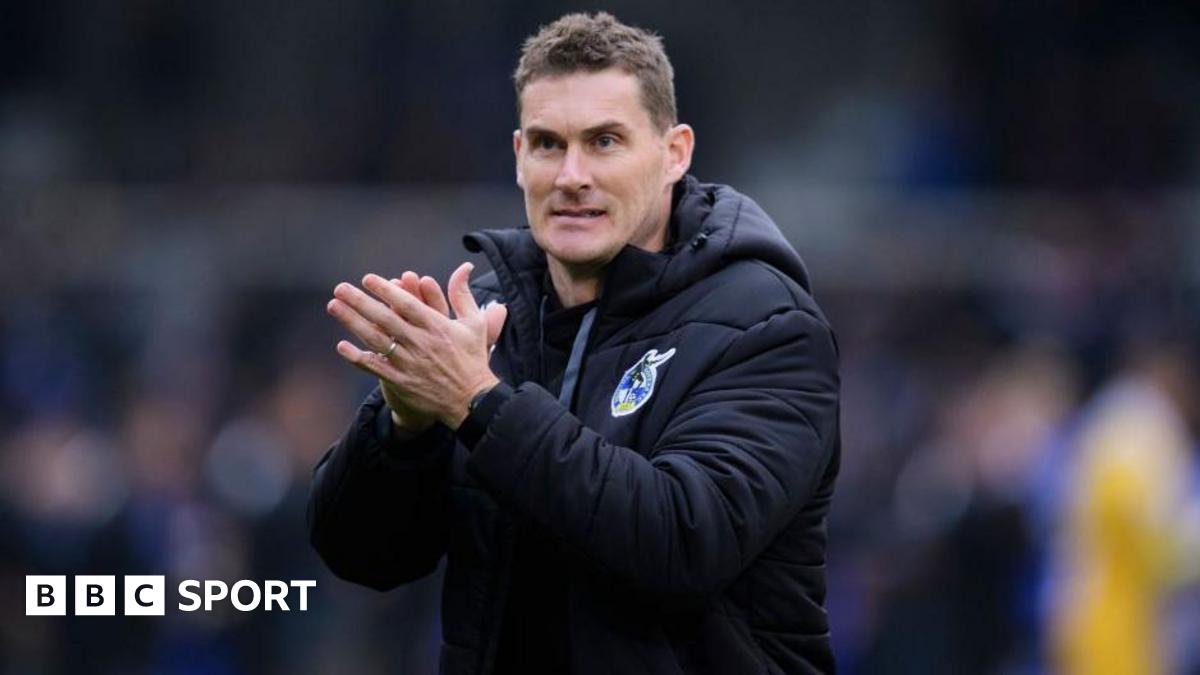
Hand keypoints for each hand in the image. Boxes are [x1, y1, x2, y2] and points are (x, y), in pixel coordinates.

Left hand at [326, 263, 507, 430]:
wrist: (473, 400)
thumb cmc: (472, 358)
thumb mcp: (474, 323)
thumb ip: (462, 294)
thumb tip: (463, 267)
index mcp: (438, 326)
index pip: (407, 304)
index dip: (386, 290)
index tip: (367, 279)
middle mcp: (421, 343)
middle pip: (385, 318)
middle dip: (360, 301)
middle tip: (340, 288)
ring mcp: (410, 363)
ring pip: (376, 339)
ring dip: (353, 322)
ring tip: (334, 307)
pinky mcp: (403, 382)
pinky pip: (376, 367)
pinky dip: (358, 358)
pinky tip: (342, 346)